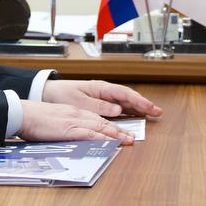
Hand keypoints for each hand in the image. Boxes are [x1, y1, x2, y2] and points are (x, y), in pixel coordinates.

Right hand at [18, 100, 133, 142]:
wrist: (22, 113)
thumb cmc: (33, 119)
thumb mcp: (53, 121)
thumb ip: (64, 127)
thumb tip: (71, 137)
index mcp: (73, 113)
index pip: (96, 119)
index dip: (110, 127)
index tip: (121, 133)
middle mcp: (77, 115)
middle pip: (102, 123)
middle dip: (118, 131)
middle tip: (132, 138)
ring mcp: (73, 121)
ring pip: (99, 127)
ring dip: (115, 135)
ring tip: (128, 141)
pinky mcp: (68, 129)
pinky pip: (88, 134)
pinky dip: (101, 138)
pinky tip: (109, 142)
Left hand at [43, 79, 162, 119]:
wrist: (47, 93)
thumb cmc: (61, 95)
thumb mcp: (79, 101)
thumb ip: (99, 106)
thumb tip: (118, 109)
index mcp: (100, 88)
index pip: (124, 94)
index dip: (139, 101)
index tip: (150, 108)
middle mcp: (104, 92)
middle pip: (128, 97)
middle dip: (144, 104)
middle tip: (158, 112)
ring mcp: (102, 98)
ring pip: (124, 102)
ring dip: (138, 108)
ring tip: (151, 114)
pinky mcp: (98, 105)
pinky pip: (117, 108)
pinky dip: (128, 111)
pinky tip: (135, 116)